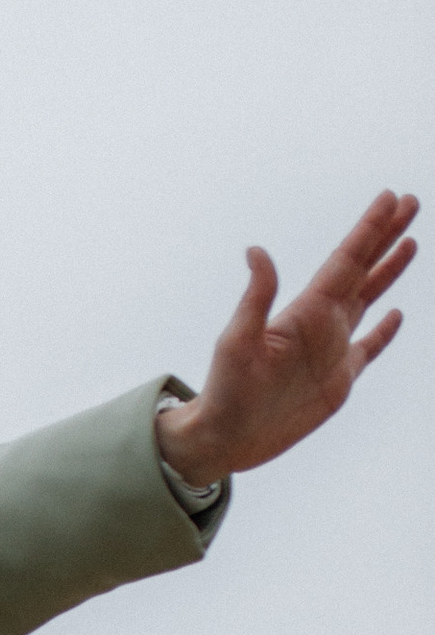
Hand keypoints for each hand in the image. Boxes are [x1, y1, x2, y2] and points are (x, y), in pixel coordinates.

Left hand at [154, 188, 415, 484]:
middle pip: (362, 270)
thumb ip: (256, 297)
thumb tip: (255, 250)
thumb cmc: (224, 391)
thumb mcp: (237, 341)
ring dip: (389, 272)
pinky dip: (385, 331)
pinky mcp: (337, 380)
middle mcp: (322, 324)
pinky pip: (369, 348)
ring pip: (369, 300)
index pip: (345, 260)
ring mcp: (332, 350)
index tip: (391, 197)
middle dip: (386, 237)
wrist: (224, 437)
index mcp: (306, 311)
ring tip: (410, 243)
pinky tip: (396, 314)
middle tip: (410, 202)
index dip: (369, 229)